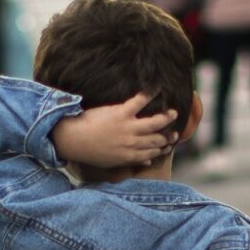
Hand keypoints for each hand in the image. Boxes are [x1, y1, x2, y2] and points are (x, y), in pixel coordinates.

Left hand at [53, 98, 180, 169]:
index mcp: (130, 155)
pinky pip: (140, 101)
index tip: (170, 145)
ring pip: (155, 122)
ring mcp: (129, 127)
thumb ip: (131, 160)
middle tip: (176, 130)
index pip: (153, 152)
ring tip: (173, 112)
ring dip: (166, 117)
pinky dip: (149, 93)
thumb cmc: (90, 152)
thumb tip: (148, 161)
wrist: (74, 140)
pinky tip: (157, 87)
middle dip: (168, 135)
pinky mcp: (122, 113)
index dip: (163, 149)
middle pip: (157, 138)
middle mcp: (133, 142)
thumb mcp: (112, 162)